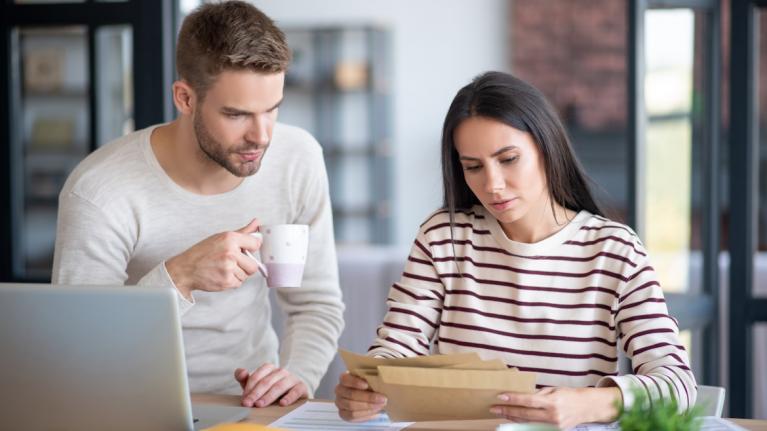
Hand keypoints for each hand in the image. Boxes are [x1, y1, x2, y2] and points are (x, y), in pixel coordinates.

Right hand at [166, 219, 262, 298]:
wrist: (185, 269)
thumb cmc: (202, 252)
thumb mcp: (221, 237)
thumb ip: (242, 231)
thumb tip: (257, 223)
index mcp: (230, 238)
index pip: (256, 244)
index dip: (251, 249)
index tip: (246, 251)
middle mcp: (230, 252)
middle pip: (253, 265)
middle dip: (246, 266)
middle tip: (233, 263)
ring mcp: (228, 267)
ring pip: (246, 275)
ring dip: (237, 274)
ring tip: (223, 268)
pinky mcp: (226, 281)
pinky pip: (238, 283)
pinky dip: (231, 281)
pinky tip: (221, 275)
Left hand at [234, 364, 307, 407]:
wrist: (292, 392)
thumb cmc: (271, 389)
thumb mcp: (256, 384)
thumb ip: (245, 378)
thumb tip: (240, 372)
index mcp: (269, 368)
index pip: (257, 376)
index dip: (249, 388)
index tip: (244, 399)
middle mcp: (281, 371)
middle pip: (266, 382)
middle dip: (256, 393)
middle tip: (248, 404)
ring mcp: (291, 378)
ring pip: (279, 386)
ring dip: (268, 396)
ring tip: (260, 405)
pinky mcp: (301, 386)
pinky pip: (296, 391)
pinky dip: (289, 397)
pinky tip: (282, 403)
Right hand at [334, 371, 386, 421]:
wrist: (368, 397)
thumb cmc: (368, 385)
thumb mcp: (370, 379)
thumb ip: (372, 378)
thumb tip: (382, 379)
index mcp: (344, 378)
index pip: (345, 379)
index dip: (355, 382)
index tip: (366, 385)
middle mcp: (339, 390)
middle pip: (351, 395)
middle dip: (368, 397)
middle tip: (382, 398)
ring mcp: (340, 403)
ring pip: (352, 407)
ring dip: (368, 407)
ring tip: (380, 405)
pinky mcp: (343, 414)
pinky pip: (353, 416)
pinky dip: (365, 414)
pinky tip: (375, 411)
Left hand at [490, 387, 620, 429]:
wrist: (588, 407)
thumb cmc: (570, 394)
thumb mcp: (554, 390)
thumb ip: (539, 394)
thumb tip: (523, 395)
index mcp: (552, 401)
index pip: (528, 400)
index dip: (514, 399)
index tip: (501, 396)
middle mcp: (552, 414)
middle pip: (525, 414)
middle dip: (508, 411)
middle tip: (494, 408)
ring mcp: (553, 424)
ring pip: (528, 421)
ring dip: (513, 417)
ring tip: (501, 412)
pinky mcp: (554, 430)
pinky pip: (535, 425)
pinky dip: (524, 421)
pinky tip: (515, 417)